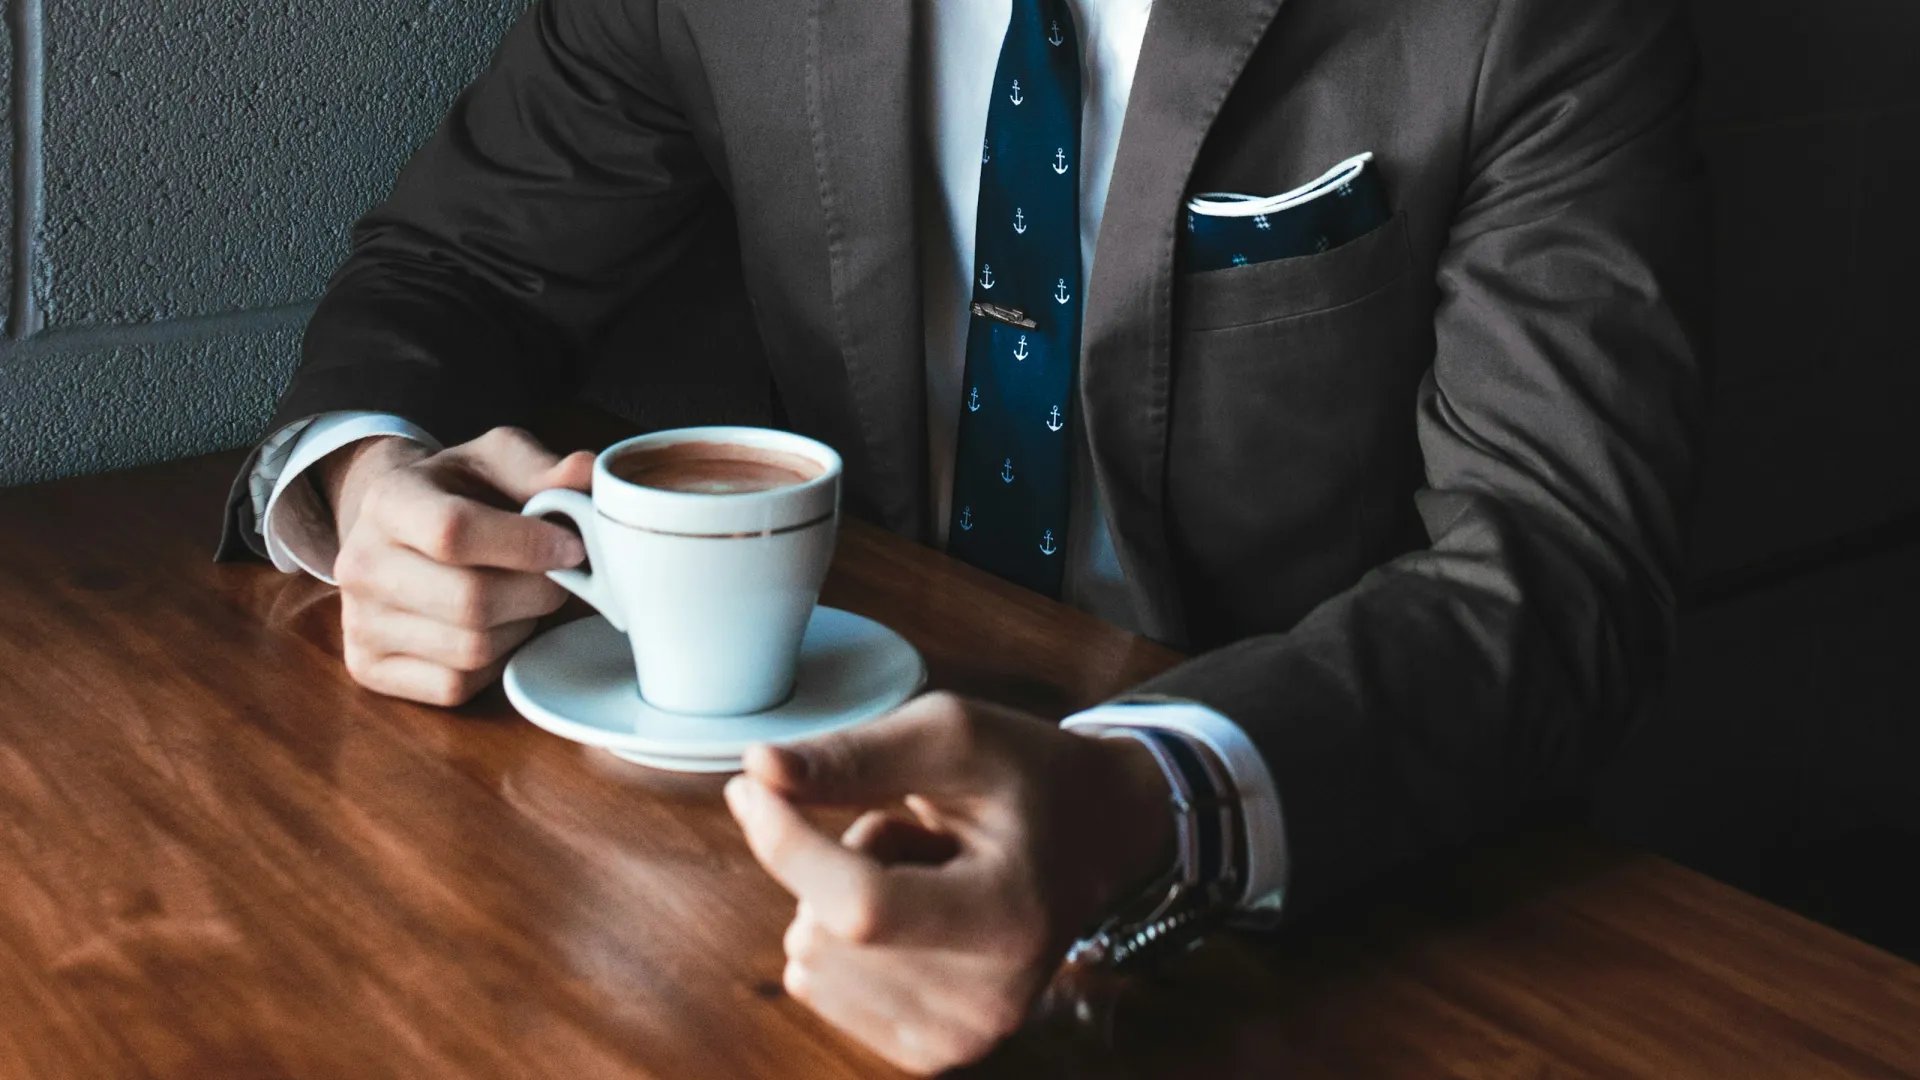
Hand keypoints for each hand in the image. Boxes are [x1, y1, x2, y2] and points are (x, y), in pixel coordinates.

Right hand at [321, 426, 594, 705]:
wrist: (400, 528)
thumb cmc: (460, 493)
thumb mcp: (497, 461)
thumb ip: (544, 469)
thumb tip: (588, 474)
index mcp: (387, 500)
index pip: (454, 531)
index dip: (527, 544)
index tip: (572, 547)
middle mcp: (360, 563)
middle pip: (471, 600)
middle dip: (537, 591)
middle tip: (558, 576)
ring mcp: (358, 622)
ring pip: (471, 649)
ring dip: (519, 626)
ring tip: (521, 596)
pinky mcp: (369, 668)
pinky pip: (455, 684)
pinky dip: (493, 663)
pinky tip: (495, 629)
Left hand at [724, 692, 1174, 1073]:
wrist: (1096, 838)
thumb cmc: (1026, 778)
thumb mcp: (954, 736)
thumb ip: (856, 755)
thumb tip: (758, 768)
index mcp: (1012, 917)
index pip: (862, 906)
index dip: (788, 845)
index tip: (750, 788)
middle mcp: (991, 999)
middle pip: (823, 933)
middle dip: (838, 861)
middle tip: (918, 836)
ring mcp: (962, 1038)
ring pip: (810, 960)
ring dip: (841, 900)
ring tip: (922, 873)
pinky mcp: (932, 1053)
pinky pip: (817, 988)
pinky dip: (843, 941)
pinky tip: (913, 914)